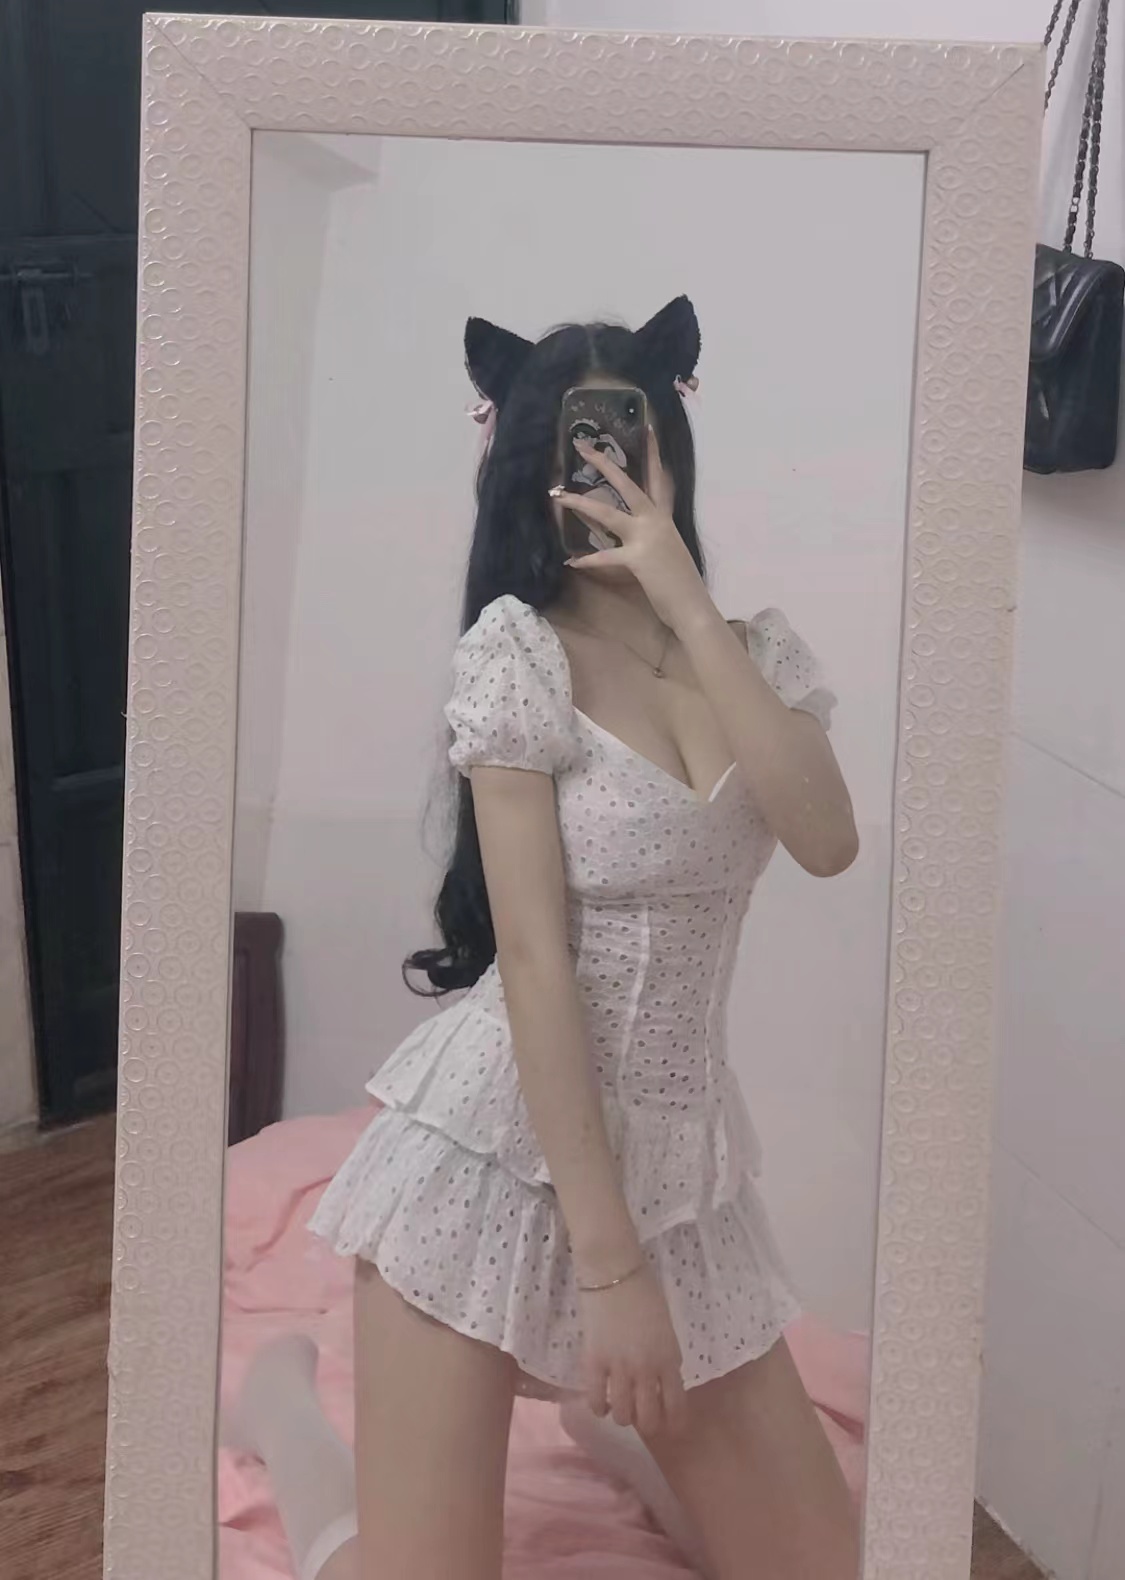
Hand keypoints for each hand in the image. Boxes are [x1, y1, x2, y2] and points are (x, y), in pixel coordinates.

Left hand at [551, 429, 710, 633]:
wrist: (692, 605)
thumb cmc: (680, 581)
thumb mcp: (668, 549)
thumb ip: (652, 535)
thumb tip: (636, 532)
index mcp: (664, 518)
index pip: (658, 478)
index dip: (653, 451)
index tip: (647, 426)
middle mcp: (656, 521)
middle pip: (627, 484)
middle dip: (604, 464)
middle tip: (583, 446)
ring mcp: (647, 538)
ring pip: (608, 514)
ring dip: (581, 504)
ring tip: (558, 496)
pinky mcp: (638, 559)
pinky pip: (606, 556)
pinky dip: (588, 560)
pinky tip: (572, 561)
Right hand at [578, 1261, 686, 1438]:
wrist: (613, 1271)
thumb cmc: (644, 1290)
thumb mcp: (666, 1326)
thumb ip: (665, 1354)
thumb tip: (661, 1375)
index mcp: (669, 1358)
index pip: (675, 1404)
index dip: (673, 1422)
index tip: (671, 1427)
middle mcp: (646, 1370)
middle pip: (649, 1417)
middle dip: (648, 1425)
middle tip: (643, 1419)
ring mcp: (619, 1368)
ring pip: (623, 1415)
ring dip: (624, 1417)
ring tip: (620, 1409)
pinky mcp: (594, 1362)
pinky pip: (596, 1399)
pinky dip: (599, 1407)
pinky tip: (601, 1403)